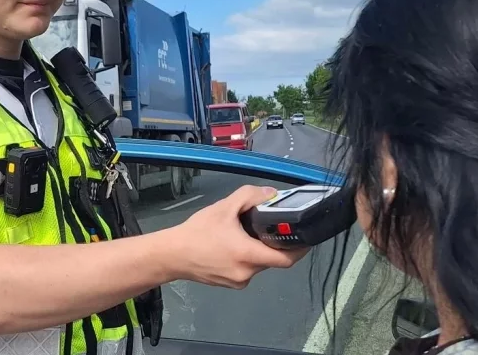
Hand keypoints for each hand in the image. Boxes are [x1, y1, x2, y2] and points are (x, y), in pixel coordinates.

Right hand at [168, 185, 310, 288]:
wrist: (172, 255)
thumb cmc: (198, 232)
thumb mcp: (225, 207)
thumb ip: (250, 197)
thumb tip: (271, 194)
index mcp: (249, 255)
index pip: (286, 259)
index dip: (300, 249)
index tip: (306, 236)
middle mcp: (247, 273)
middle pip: (273, 259)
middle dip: (274, 243)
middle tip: (271, 226)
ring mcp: (238, 282)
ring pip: (259, 264)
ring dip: (259, 250)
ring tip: (247, 233)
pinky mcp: (230, 284)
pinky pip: (247, 270)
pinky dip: (247, 258)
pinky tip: (234, 245)